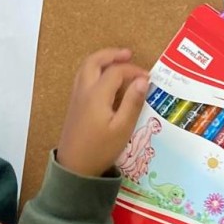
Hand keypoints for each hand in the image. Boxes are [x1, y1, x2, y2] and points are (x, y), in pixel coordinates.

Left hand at [57, 49, 149, 177]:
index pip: (116, 72)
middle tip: (128, 54)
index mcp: (96, 95)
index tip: (148, 78)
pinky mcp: (74, 106)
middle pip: (94, 61)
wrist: (74, 168)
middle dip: (111, 55)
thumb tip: (143, 80)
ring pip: (85, 68)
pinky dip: (94, 71)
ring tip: (117, 62)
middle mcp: (84, 91)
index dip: (133, 71)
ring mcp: (76, 97)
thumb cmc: (100, 150)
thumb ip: (133, 102)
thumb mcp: (122, 129)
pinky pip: (83, 78)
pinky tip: (105, 81)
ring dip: (101, 61)